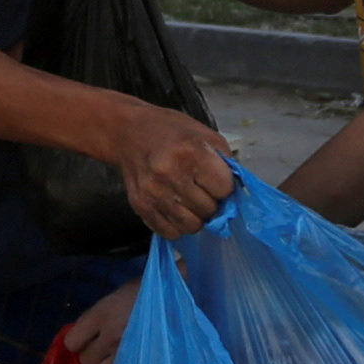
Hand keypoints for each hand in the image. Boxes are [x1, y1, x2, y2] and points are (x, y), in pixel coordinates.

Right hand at [101, 100, 237, 239]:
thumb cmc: (170, 130)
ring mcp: (154, 193)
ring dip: (195, 217)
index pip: (224, 190)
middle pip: (209, 210)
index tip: (215, 179)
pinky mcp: (140, 206)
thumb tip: (237, 193)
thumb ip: (225, 162)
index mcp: (192, 152)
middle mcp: (171, 174)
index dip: (224, 187)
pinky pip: (170, 233)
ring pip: (191, 226)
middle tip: (201, 190)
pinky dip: (177, 225)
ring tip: (189, 201)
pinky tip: (174, 209)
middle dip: (210, 202)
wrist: (127, 131)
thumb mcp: (204, 134)